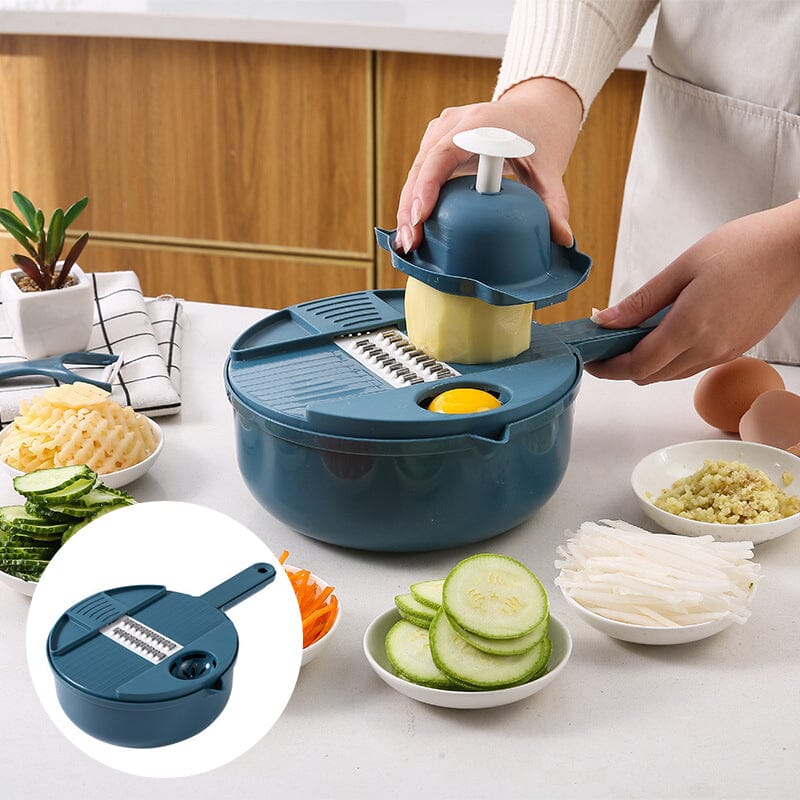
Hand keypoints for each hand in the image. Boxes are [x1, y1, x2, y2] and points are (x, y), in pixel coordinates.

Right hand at [395, 77, 582, 252]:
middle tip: (411, 244)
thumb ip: (554, 202)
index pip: (443, 155)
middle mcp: (454, 124)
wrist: (535, 110)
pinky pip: (420, 173)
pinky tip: (412, 229)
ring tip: (408, 244)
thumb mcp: (550, 169)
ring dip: (408, 208)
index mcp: (480, 124)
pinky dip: (414, 201)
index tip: (421, 216)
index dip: (428, 186)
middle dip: (411, 208)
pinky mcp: (436, 142)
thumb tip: (563, 238)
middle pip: (422, 167)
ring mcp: (441, 131)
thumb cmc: (540, 137)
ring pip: (416, 172)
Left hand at [586, 200, 799, 382]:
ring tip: (629, 338)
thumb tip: (604, 320)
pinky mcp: (736, 349)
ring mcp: (725, 353)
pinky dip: (670, 358)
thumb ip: (641, 301)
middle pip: (651, 376)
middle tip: (603, 347)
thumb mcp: (681, 268)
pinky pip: (693, 365)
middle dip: (621, 368)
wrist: (795, 249)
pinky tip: (663, 333)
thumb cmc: (743, 248)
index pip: (637, 366)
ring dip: (646, 364)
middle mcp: (709, 349)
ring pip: (671, 374)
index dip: (608, 369)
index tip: (590, 359)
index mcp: (691, 328)